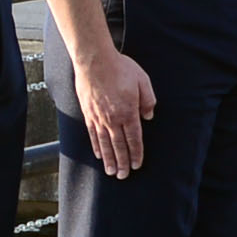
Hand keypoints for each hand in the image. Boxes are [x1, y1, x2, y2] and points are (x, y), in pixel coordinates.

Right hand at [75, 49, 159, 177]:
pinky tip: (99, 154)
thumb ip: (148, 100)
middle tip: (124, 176)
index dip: (136, 153)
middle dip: (123, 162)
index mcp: (128, 112)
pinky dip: (96, 146)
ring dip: (109, 159)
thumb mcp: (142, 81)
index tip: (137, 165)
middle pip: (119, 146)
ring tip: (111, 172)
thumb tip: (148, 116)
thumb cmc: (119, 68)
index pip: (134, 139)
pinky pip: (93, 134)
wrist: (94, 60)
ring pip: (105, 143)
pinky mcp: (88, 113)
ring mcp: (98, 117)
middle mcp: (113, 119)